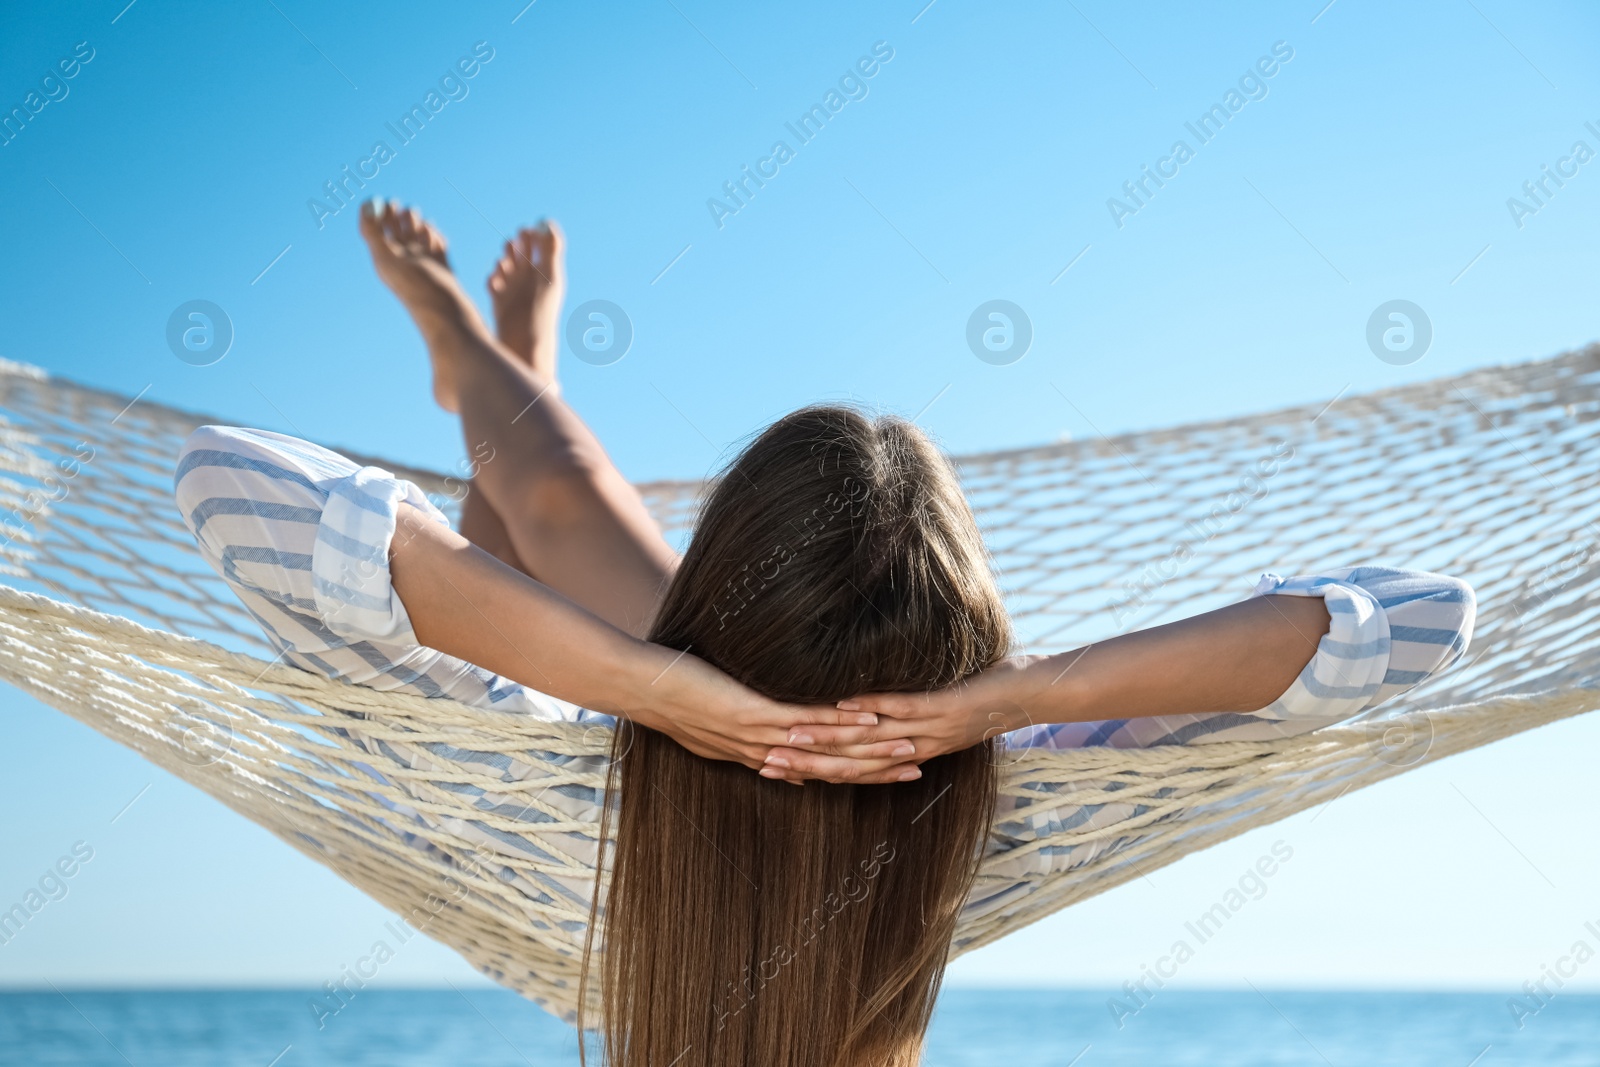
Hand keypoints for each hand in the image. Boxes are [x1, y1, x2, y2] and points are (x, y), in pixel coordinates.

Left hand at [630, 644, 915, 780]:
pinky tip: (871, 712)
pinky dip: (841, 718)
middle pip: (831, 767)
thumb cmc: (676, 696)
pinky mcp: (754, 713)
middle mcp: (764, 754)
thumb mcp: (716, 726)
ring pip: (827, 747)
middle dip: (876, 769)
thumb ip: (751, 738)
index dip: (859, 776)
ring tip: (909, 744)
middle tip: (918, 766)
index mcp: (757, 758)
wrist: (644, 689)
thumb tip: (779, 752)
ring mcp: (761, 736)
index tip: (895, 774)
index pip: (819, 773)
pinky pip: (806, 720)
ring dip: (870, 747)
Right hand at [759, 655, 1054, 782]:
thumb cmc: (990, 692)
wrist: (1037, 695)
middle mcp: (917, 747)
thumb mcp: (943, 704)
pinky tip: (841, 700)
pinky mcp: (946, 708)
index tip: (771, 766)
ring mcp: (931, 729)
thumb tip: (875, 701)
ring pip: (870, 738)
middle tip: (764, 760)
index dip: (812, 768)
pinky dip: (870, 705)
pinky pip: (903, 708)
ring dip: (828, 735)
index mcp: (912, 749)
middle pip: (852, 760)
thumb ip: (909, 707)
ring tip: (788, 733)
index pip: (852, 766)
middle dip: (807, 759)